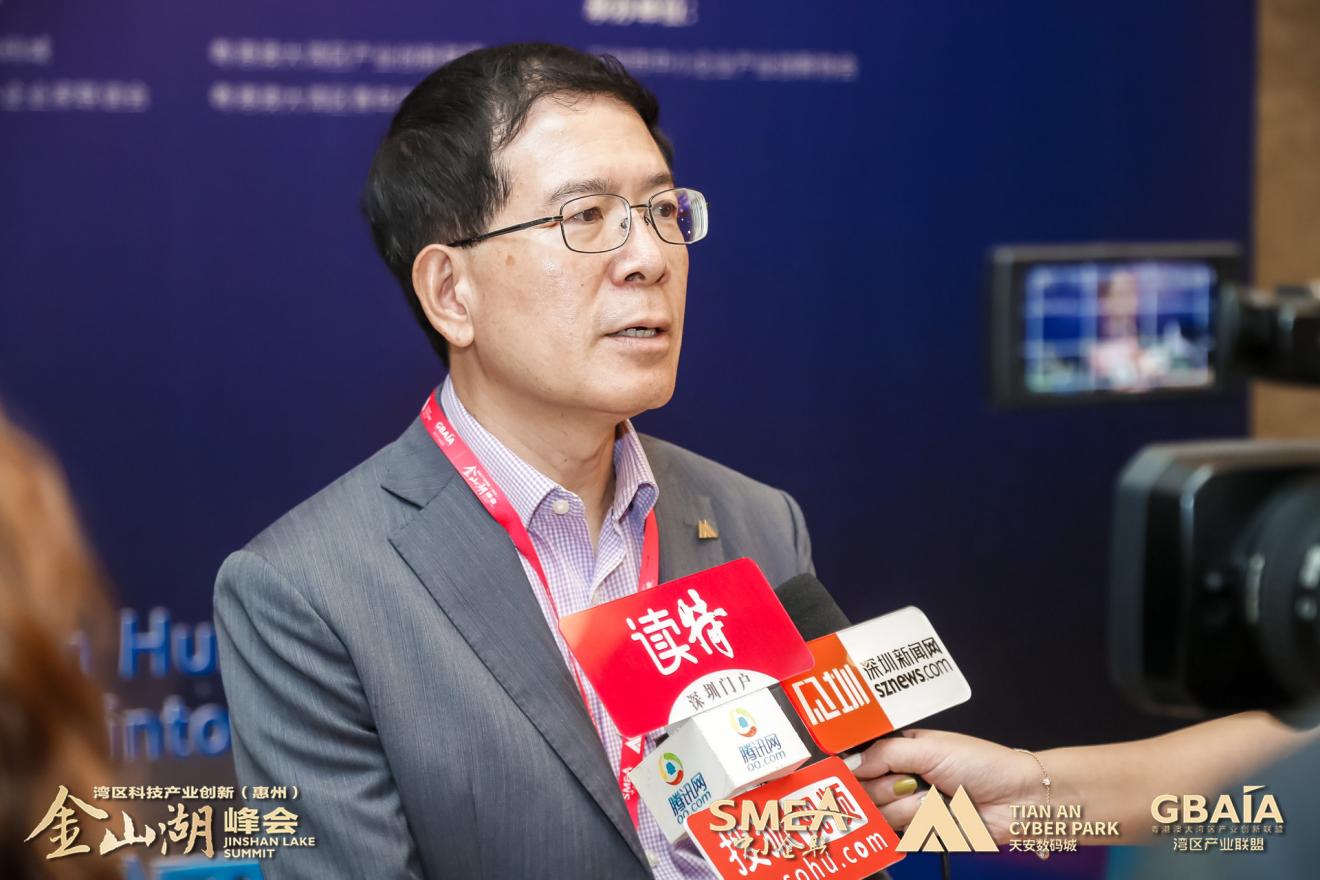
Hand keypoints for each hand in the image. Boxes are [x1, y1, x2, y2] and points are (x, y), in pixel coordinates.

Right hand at [851, 729, 1045, 844]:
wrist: (1017, 799)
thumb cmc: (983, 764)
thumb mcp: (930, 747)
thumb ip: (886, 753)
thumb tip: (852, 763)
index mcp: (901, 750)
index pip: (861, 761)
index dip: (851, 770)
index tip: (842, 775)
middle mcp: (902, 778)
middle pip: (867, 792)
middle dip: (888, 789)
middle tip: (912, 783)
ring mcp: (913, 807)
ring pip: (885, 815)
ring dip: (912, 807)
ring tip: (939, 798)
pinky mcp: (925, 832)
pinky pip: (906, 835)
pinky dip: (924, 826)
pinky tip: (943, 816)